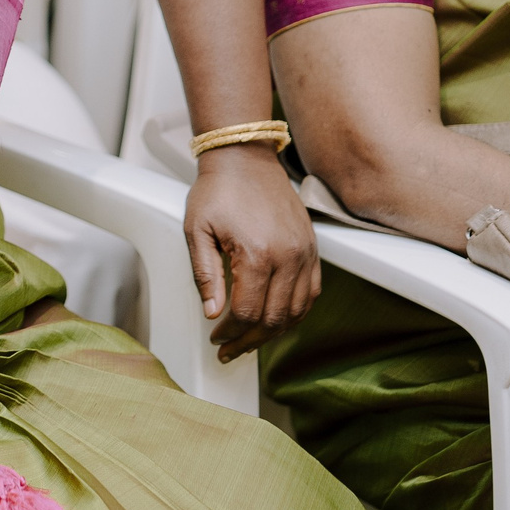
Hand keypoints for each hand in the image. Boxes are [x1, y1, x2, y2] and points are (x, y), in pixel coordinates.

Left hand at [185, 146, 320, 361]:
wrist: (245, 159)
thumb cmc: (216, 192)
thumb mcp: (196, 231)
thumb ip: (204, 275)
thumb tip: (212, 313)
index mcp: (257, 254)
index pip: (247, 312)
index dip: (230, 332)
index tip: (216, 337)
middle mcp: (288, 258)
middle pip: (274, 319)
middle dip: (249, 341)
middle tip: (229, 350)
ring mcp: (305, 254)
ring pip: (297, 312)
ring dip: (273, 333)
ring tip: (249, 341)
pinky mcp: (313, 249)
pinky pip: (312, 294)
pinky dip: (295, 313)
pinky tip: (276, 320)